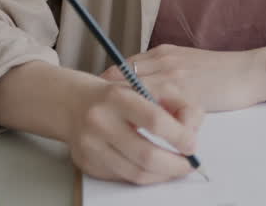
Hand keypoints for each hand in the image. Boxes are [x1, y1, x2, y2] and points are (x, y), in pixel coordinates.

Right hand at [64, 79, 203, 185]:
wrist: (73, 103)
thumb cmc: (121, 95)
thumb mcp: (151, 87)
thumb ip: (178, 105)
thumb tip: (191, 136)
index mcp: (118, 96)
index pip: (154, 120)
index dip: (179, 136)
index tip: (192, 145)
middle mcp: (100, 120)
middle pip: (146, 154)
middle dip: (175, 165)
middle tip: (189, 165)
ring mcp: (90, 144)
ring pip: (136, 173)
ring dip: (162, 175)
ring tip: (174, 168)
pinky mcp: (86, 163)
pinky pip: (122, 178)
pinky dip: (143, 176)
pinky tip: (152, 168)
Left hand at [102, 44, 265, 112]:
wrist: (250, 72)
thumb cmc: (222, 72)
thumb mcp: (189, 64)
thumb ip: (166, 72)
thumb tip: (144, 90)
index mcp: (163, 52)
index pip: (124, 66)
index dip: (108, 85)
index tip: (99, 99)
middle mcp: (163, 59)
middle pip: (121, 77)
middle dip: (107, 97)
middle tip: (98, 115)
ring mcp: (173, 74)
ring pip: (134, 91)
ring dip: (121, 109)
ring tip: (111, 126)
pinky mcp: (184, 90)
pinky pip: (154, 106)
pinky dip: (141, 119)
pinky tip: (137, 131)